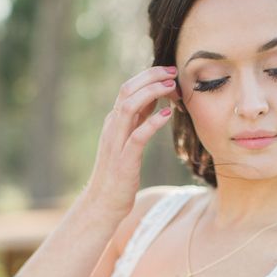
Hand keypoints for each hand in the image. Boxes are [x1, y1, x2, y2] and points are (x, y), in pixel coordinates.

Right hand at [85, 65, 180, 219]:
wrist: (103, 203)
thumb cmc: (119, 174)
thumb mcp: (129, 141)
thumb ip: (138, 121)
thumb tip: (155, 99)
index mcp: (114, 121)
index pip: (128, 87)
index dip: (149, 76)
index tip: (170, 74)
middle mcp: (113, 127)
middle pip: (127, 89)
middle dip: (151, 76)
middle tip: (173, 73)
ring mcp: (116, 142)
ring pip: (129, 106)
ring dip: (152, 93)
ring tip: (172, 88)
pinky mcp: (124, 160)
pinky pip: (138, 135)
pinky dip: (153, 122)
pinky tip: (167, 115)